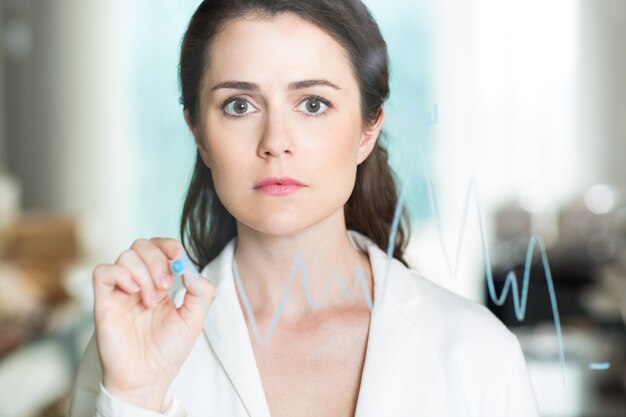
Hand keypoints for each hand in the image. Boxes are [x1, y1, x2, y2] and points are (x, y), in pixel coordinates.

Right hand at [92, 238, 214, 410]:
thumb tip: (191, 267)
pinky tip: (134, 291)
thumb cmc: (169, 349)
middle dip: (157, 259)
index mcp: (159, 282)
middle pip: (141, 245)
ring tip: (151, 300)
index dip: (168, 245)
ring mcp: (120, 290)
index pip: (159, 247)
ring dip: (144, 273)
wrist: (148, 376)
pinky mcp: (103, 301)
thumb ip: (200, 290)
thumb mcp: (195, 317)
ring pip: (126, 256)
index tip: (178, 255)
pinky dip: (121, 274)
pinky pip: (103, 272)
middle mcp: (138, 282)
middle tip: (166, 285)